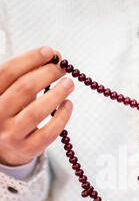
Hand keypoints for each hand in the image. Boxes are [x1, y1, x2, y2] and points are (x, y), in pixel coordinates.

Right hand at [0, 47, 73, 166]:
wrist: (7, 145)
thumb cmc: (13, 110)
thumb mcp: (13, 90)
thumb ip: (29, 72)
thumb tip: (56, 56)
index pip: (7, 72)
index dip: (30, 59)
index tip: (49, 52)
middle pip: (23, 89)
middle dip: (46, 74)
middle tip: (62, 67)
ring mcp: (10, 134)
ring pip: (36, 111)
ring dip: (56, 94)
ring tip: (69, 83)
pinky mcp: (27, 148)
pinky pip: (48, 132)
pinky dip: (62, 117)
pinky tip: (68, 104)